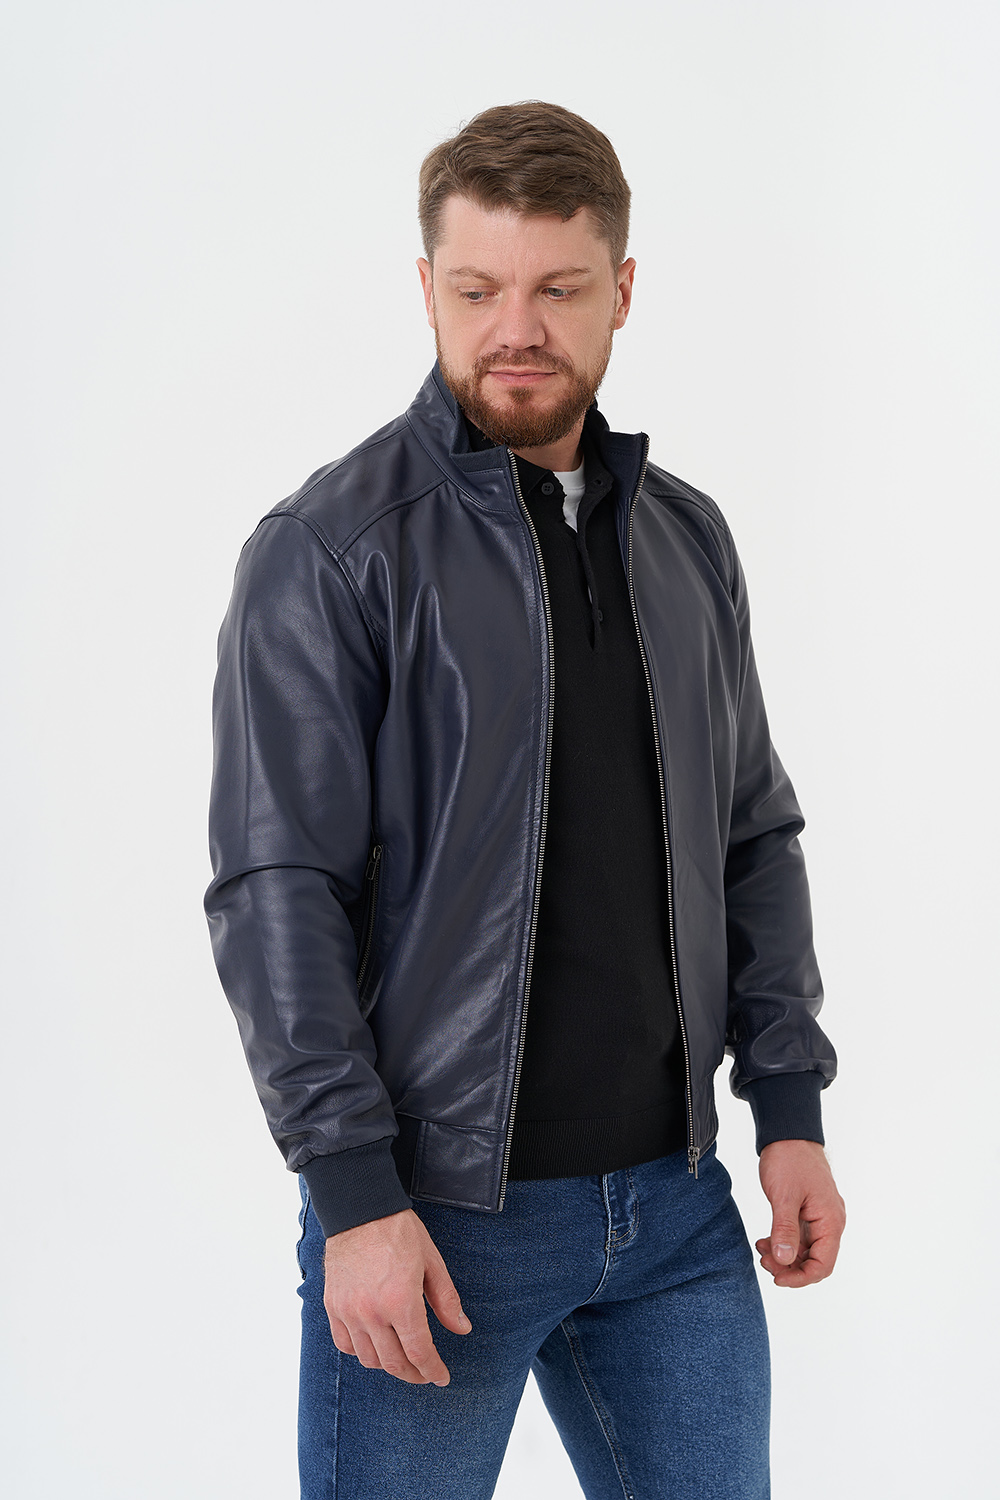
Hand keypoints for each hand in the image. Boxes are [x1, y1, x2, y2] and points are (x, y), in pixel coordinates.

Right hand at [323, 1208, 471, 1385]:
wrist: (360, 1211)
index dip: (433, 1370)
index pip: (419, 1352)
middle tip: (425, 1373)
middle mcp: (372, 1312)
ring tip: (402, 1358)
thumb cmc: (399, 1232)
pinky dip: (361, 1351)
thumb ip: (446, 1300)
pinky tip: (374, 1344)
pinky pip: (345, 1344)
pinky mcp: (333, 1306)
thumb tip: (462, 1329)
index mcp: (401, 1301)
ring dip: (388, 1365)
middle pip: (393, 1363)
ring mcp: (349, 1311)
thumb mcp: (432, 1262)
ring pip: (368, 1359)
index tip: (441, 1377)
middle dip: (414, 1374)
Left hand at [755, 1139, 845, 1287]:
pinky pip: (799, 1236)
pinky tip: (765, 1240)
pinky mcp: (808, 1211)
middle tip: (764, 1261)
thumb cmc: (789, 1159)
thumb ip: (785, 1230)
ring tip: (761, 1248)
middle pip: (815, 1261)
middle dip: (790, 1267)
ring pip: (806, 1250)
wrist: (788, 1133)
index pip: (824, 1265)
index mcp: (831, 1221)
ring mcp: (819, 1216)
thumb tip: (785, 1261)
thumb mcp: (784, 1196)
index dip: (801, 1278)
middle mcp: (830, 1222)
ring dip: (785, 1256)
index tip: (777, 1278)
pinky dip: (783, 1242)